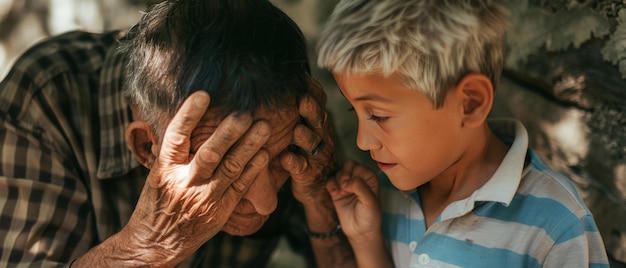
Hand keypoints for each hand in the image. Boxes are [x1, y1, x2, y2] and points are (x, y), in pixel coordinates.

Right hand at [123, 91, 270, 264]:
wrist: (156, 243)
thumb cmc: (156, 203)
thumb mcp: (156, 176)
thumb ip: (173, 152)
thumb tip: (187, 118)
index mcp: (165, 170)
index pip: (176, 138)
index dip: (189, 115)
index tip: (203, 94)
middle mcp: (184, 183)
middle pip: (209, 153)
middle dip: (228, 132)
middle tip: (245, 112)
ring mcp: (204, 198)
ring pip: (230, 168)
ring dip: (249, 145)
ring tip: (264, 126)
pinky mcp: (220, 210)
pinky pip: (240, 186)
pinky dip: (253, 169)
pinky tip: (264, 153)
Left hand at [280, 79, 335, 203]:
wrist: (320, 187)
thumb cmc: (307, 152)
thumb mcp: (305, 129)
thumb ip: (298, 111)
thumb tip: (282, 83)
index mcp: (319, 122)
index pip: (319, 102)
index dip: (312, 91)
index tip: (301, 78)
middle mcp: (321, 136)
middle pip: (318, 119)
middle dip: (310, 109)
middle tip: (301, 99)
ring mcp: (316, 155)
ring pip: (312, 143)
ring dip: (304, 136)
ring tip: (297, 130)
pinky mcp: (307, 173)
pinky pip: (301, 167)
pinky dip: (293, 162)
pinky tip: (285, 158)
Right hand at [326, 160, 380, 240]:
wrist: (360, 232)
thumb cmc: (370, 216)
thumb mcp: (370, 202)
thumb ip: (361, 187)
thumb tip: (347, 181)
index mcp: (370, 178)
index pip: (359, 167)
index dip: (354, 175)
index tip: (355, 188)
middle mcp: (359, 179)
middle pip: (348, 165)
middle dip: (345, 174)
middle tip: (345, 187)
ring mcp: (347, 185)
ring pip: (338, 172)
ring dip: (338, 180)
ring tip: (341, 193)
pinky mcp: (337, 192)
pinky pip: (330, 181)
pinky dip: (330, 185)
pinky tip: (335, 194)